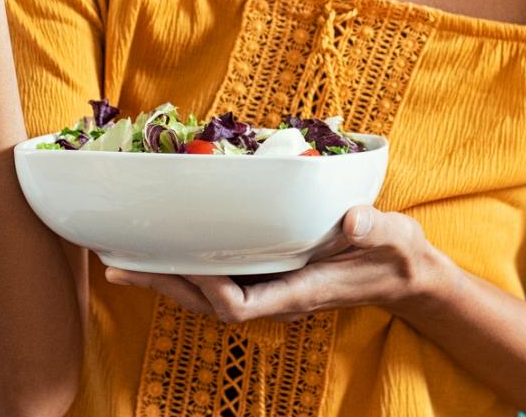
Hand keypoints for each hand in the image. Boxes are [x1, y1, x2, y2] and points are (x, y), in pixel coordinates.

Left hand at [104, 206, 451, 323]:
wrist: (404, 273)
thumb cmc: (396, 255)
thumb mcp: (395, 237)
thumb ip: (376, 228)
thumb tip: (353, 219)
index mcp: (300, 290)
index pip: (241, 305)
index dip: (209, 290)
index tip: (186, 264)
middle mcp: (278, 293)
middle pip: (209, 304)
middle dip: (166, 287)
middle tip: (121, 266)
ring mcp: (273, 286)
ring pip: (208, 295)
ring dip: (168, 279)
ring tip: (125, 261)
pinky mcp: (272, 272)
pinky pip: (220, 277)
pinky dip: (190, 267)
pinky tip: (168, 249)